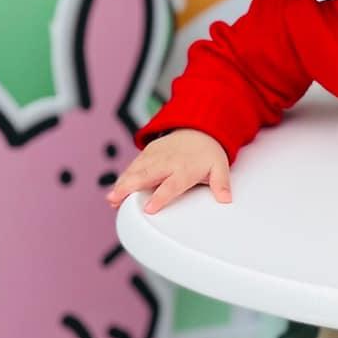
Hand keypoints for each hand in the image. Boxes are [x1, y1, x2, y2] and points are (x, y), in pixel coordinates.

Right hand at [107, 129, 230, 213]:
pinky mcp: (148, 152)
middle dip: (130, 187)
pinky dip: (124, 176)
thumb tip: (226, 199)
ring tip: (111, 199)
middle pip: (146, 175)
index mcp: (185, 168)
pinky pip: (134, 165)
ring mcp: (156, 156)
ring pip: (136, 170)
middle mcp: (168, 162)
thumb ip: (221, 184)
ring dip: (122, 183)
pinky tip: (116, 189)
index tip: (149, 208)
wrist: (199, 128)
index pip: (171, 184)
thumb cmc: (208, 153)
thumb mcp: (220, 167)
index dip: (160, 196)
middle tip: (115, 200)